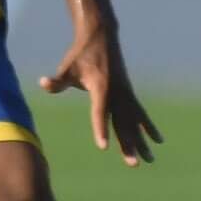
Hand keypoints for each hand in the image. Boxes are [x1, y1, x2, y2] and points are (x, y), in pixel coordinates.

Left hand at [39, 25, 162, 166]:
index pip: (100, 113)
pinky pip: (139, 113)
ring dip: (141, 141)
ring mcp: (126, 93)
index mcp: (101, 87)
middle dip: (127, 144)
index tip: (103, 147)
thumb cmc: (81, 53)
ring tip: (149, 159)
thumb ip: (57, 81)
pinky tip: (157, 140)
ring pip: (134, 122)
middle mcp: (117, 92)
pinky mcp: (129, 93)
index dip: (101, 129)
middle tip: (133, 164)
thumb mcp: (67, 67)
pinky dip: (147, 126)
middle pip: (122, 123)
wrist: (101, 36)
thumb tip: (43, 83)